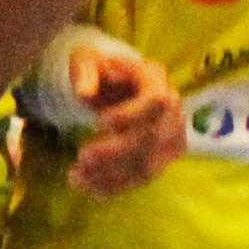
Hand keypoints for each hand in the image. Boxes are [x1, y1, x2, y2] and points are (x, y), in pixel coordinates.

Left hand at [67, 37, 182, 194]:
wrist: (119, 85)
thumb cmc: (102, 71)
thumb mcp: (88, 61)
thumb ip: (84, 72)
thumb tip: (83, 93)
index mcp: (156, 79)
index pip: (156, 101)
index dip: (131, 115)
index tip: (99, 121)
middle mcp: (172, 109)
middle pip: (151, 138)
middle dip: (114, 152)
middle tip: (81, 157)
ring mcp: (172, 137)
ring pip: (148, 165)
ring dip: (111, 176)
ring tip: (75, 177)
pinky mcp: (164, 158)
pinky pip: (142, 179)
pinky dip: (115, 186)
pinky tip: (89, 188)